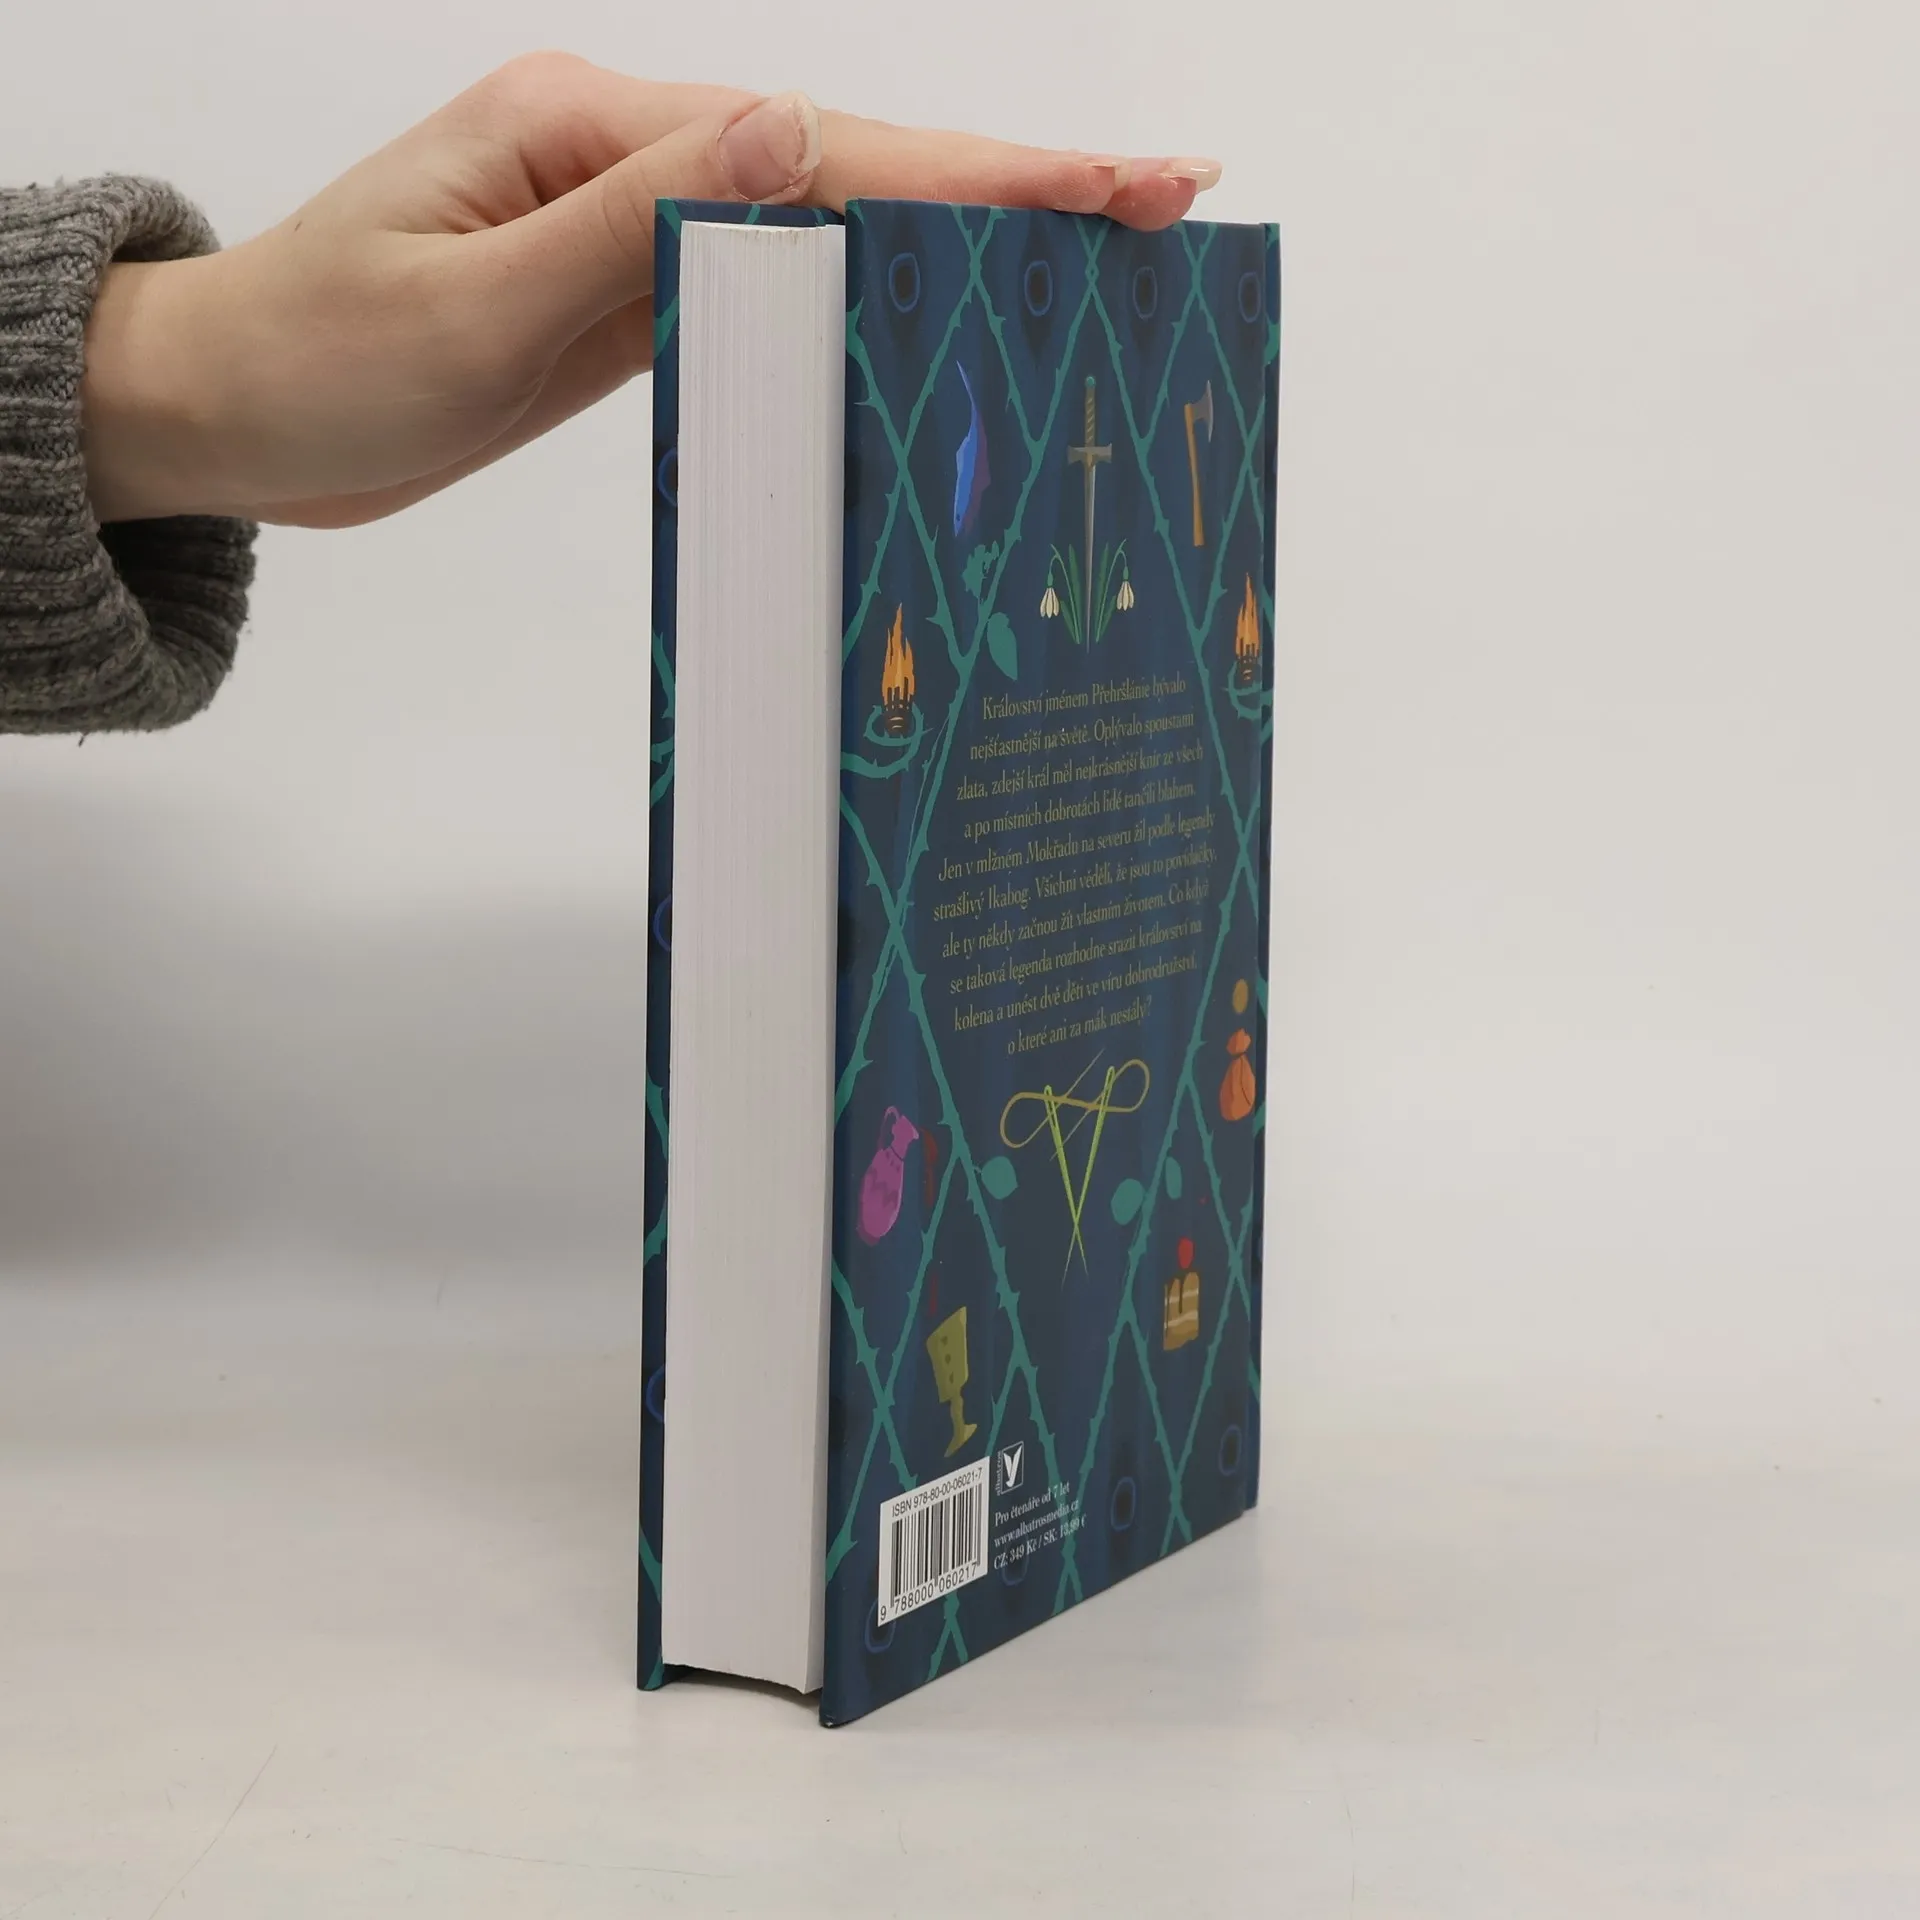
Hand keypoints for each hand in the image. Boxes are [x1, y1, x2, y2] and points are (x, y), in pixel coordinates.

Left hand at [81, 54, 1220, 527]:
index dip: (976, 165)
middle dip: (1011, 183)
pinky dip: (870, 293)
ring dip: (960, 235)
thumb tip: (792, 130)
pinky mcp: (629, 296)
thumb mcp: (464, 298)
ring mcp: (632, 226)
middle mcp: (627, 160)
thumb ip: (631, 221)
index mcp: (590, 130)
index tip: (1112, 177)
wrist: (232, 416)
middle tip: (1161, 198)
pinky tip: (938, 309)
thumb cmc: (313, 358)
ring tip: (1089, 250)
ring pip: (829, 224)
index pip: (821, 144)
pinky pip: (775, 287)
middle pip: (854, 165)